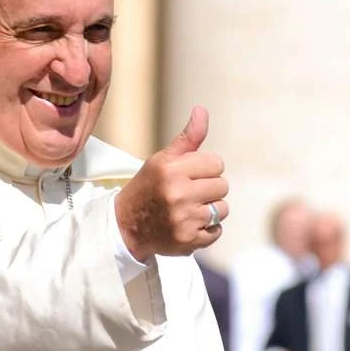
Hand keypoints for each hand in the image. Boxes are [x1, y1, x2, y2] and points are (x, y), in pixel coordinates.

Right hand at [115, 106, 228, 260]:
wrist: (126, 226)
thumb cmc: (149, 186)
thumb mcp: (162, 159)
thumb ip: (188, 138)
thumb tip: (202, 110)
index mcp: (171, 170)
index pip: (216, 163)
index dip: (205, 168)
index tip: (190, 175)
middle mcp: (177, 194)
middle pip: (222, 185)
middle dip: (209, 188)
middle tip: (189, 193)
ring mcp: (183, 219)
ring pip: (223, 209)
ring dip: (210, 209)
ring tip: (190, 209)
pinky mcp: (188, 240)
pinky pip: (217, 230)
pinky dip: (207, 229)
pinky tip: (189, 224)